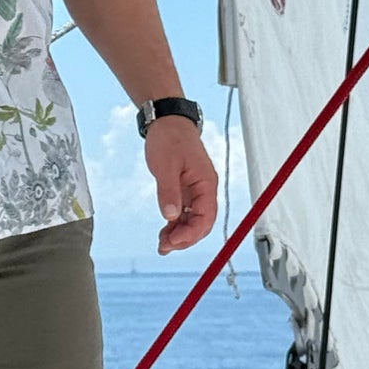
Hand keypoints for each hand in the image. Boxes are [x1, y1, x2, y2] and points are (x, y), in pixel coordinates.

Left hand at [145, 116, 218, 254]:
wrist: (167, 121)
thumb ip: (169, 192)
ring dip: (179, 235)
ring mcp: (194, 191)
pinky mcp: (184, 190)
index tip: (173, 241)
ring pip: (192, 221)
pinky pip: (183, 213)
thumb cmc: (170, 138)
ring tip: (162, 245)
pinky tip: (164, 234)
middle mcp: (204, 189)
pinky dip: (175, 225)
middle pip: (201, 223)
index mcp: (205, 183)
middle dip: (185, 238)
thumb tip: (171, 216)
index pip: (206, 217)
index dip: (191, 233)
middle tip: (165, 247)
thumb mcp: (166, 166)